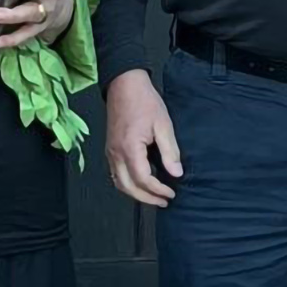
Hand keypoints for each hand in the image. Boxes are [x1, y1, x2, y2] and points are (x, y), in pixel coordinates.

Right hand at [105, 69, 180, 206]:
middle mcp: (115, 154)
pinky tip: (140, 184)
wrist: (124, 85)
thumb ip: (170, 151)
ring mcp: (110, 153)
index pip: (143, 179)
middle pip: (128, 187)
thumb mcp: (163, 125)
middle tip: (164, 201)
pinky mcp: (110, 149)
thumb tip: (176, 173)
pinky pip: (115, 174)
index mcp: (129, 149)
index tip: (171, 193)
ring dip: (135, 194)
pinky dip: (127, 184)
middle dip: (146, 198)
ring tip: (153, 197)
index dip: (158, 190)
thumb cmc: (145, 102)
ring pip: (119, 183)